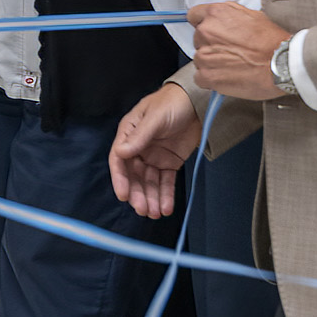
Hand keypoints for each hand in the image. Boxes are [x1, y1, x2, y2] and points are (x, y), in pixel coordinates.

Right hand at [110, 83, 203, 218]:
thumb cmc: (171, 103)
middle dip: (138, 194)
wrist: (197, 102)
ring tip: (156, 214)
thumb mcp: (154, 118)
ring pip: (149, 182)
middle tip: (143, 210)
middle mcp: (138, 148)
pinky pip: (165, 182)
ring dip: (151, 198)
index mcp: (129, 135)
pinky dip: (166, 195)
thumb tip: (121, 153)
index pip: (119, 160)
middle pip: (134, 175)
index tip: (124, 195)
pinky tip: (167, 207)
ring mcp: (154, 157)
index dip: (120, 179)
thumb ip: (140, 137)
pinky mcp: (169, 163)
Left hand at [190, 2, 291, 100]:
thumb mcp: (253, 15)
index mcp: (216, 14)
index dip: (203, 24)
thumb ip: (231, 14)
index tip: (209, 31)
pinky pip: (200, 78)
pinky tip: (228, 76)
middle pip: (198, 39)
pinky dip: (211, 79)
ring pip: (199, 59)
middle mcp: (206, 32)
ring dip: (212, 63)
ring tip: (233, 65)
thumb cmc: (273, 42)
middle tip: (231, 52)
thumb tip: (223, 17)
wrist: (283, 64)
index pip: (194, 16)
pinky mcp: (207, 75)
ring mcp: (204, 55)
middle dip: (211, 45)